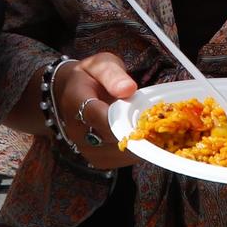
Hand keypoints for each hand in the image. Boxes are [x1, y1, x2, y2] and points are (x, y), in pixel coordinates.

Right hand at [54, 52, 141, 171]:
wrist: (72, 92)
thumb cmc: (91, 76)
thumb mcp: (101, 65)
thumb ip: (113, 75)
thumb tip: (129, 89)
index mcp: (75, 102)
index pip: (98, 117)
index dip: (123, 118)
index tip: (144, 115)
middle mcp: (76, 131)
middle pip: (112, 138)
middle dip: (136, 129)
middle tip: (155, 118)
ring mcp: (85, 148)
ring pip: (119, 153)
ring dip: (139, 142)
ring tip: (150, 126)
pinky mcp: (96, 159)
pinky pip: (121, 160)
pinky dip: (137, 150)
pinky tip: (143, 136)